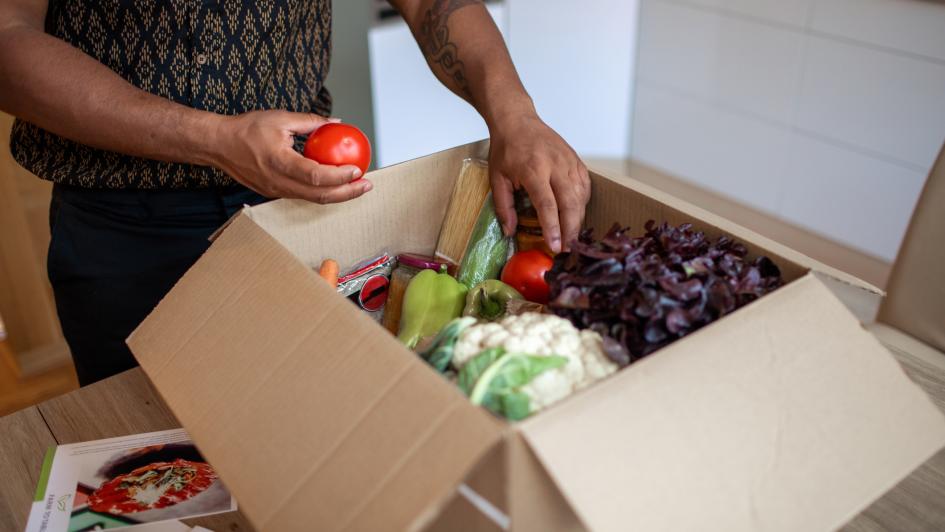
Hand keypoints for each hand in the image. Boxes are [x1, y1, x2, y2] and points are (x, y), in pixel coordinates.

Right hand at [208, 111, 371, 202]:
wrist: (219, 145)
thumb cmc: (246, 129)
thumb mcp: (280, 118)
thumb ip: (310, 122)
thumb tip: (335, 122)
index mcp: (279, 162)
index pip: (316, 176)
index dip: (340, 176)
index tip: (357, 170)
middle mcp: (278, 182)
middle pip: (319, 195)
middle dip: (348, 193)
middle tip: (367, 185)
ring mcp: (276, 191)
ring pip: (313, 199)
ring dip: (338, 195)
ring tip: (357, 187)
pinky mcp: (275, 193)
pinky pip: (303, 196)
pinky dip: (323, 192)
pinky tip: (336, 184)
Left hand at [488, 113, 589, 252]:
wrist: (518, 120)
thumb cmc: (506, 149)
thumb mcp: (497, 178)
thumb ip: (504, 206)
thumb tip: (509, 232)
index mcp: (534, 169)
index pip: (547, 204)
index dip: (552, 228)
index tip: (555, 246)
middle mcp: (555, 165)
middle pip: (570, 203)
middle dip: (571, 229)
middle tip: (567, 249)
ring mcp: (569, 162)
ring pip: (580, 196)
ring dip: (578, 220)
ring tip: (571, 238)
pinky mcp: (576, 161)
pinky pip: (584, 187)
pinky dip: (582, 204)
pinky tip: (575, 215)